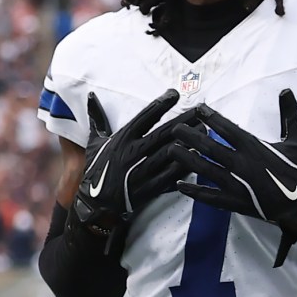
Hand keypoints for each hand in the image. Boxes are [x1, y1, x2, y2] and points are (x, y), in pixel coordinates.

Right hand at [72, 90, 185, 241]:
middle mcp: (133, 152)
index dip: (161, 104)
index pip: (145, 117)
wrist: (95, 203)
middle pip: (163, 133)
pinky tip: (198, 157)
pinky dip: (184, 166)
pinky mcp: (150, 187)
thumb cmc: (97, 169)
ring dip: (189, 141)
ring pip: (170, 153)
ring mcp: (142, 170)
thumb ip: (97, 118)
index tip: (175, 94)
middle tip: (200, 110)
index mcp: (122, 138)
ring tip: (205, 130)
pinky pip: (171, 175)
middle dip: (183, 120)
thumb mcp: (94, 142)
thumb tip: (90, 96)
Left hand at [168, 90, 296, 266]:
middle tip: (174, 128)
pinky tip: (178, 185)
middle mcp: (240, 162)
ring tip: (171, 151)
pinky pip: (210, 196)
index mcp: (253, 146)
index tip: (197, 109)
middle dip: (190, 136)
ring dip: (186, 159)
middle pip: (209, 146)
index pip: (226, 127)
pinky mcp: (235, 201)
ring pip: (204, 168)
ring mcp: (236, 183)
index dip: (210, 117)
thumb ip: (289, 115)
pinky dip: (194, 191)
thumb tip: (286, 90)